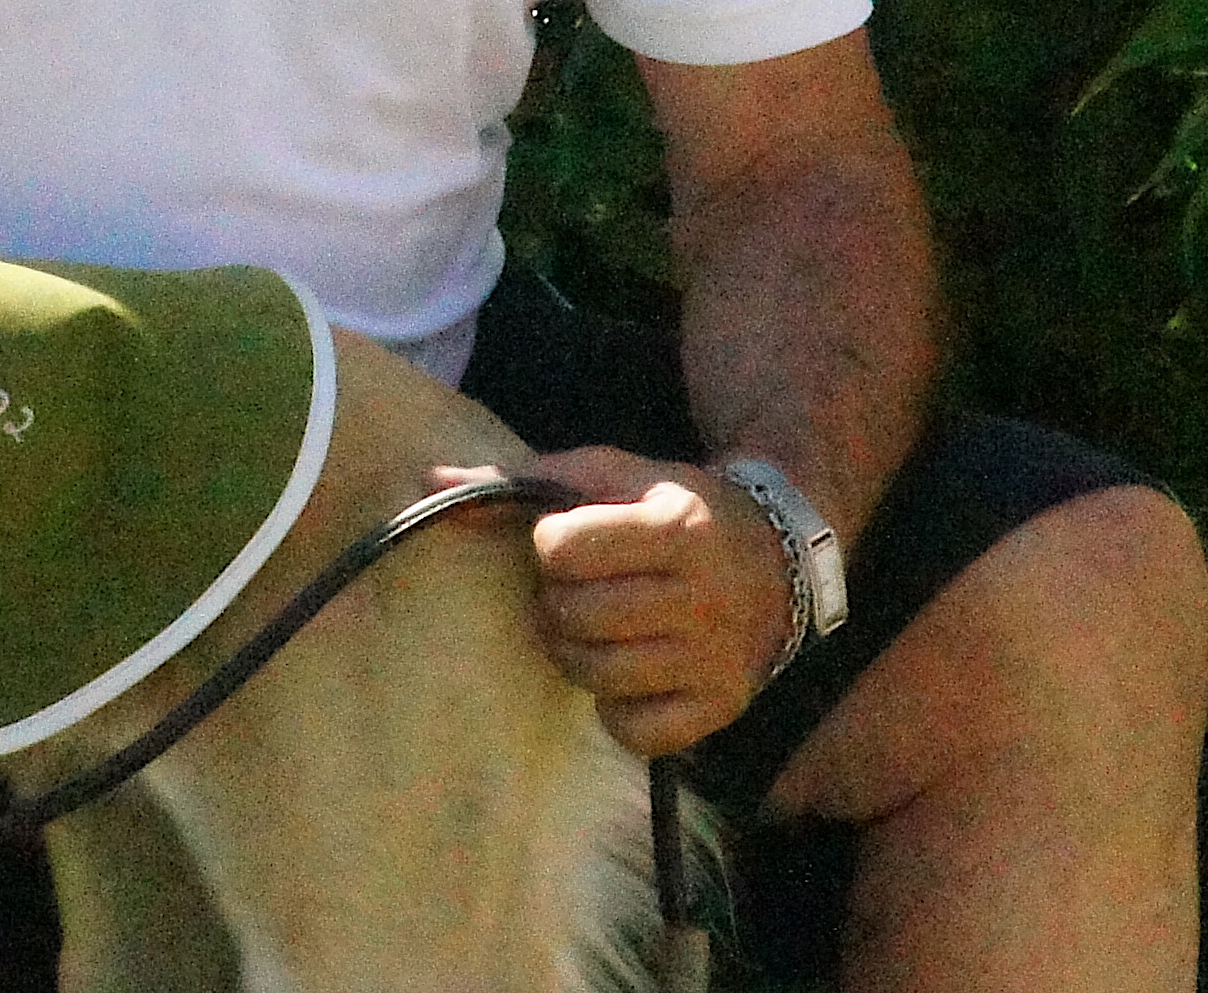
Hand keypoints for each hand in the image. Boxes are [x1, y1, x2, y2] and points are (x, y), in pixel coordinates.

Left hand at [462, 447, 793, 755]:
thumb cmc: (674, 510)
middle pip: (574, 617)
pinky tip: (629, 674)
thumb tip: (429, 480)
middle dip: (557, 603)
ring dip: (577, 653)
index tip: (570, 543)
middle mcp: (702, 597)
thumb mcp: (613, 476)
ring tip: (597, 629)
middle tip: (577, 592)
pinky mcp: (719, 708)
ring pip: (597, 676)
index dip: (551, 546)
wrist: (779, 560)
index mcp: (676, 528)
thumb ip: (524, 480)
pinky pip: (633, 730)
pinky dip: (615, 709)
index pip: (564, 549)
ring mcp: (714, 659)